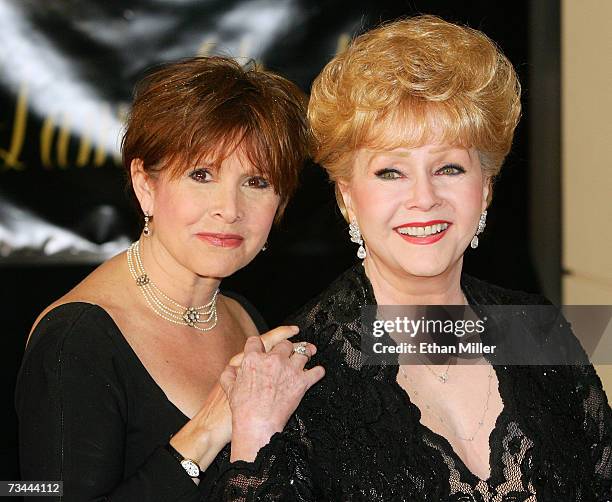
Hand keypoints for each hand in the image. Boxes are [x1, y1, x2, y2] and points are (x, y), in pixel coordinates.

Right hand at [220, 334, 324, 461]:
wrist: (257, 423)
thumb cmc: (243, 409)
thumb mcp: (229, 389)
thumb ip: (229, 376)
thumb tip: (229, 370)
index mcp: (253, 359)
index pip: (256, 341)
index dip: (259, 344)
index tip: (263, 348)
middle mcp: (272, 359)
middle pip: (284, 344)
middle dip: (287, 347)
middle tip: (289, 352)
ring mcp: (289, 369)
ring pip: (303, 353)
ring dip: (306, 354)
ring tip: (308, 355)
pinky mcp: (302, 381)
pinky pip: (316, 372)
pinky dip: (318, 372)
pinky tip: (316, 372)